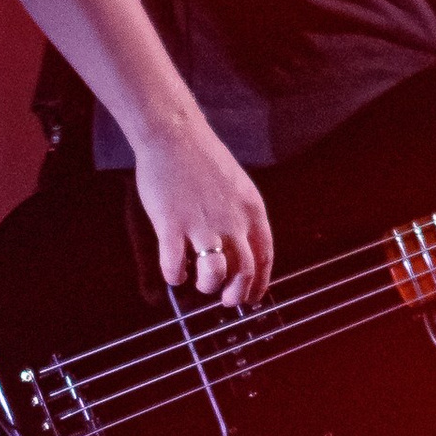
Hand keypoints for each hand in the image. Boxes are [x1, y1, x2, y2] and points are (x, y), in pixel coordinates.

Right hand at [131, 117, 273, 307]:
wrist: (173, 135)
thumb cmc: (203, 159)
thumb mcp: (237, 186)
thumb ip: (241, 217)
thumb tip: (239, 248)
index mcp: (251, 211)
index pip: (264, 257)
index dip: (259, 284)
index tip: (252, 297)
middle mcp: (231, 221)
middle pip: (243, 271)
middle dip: (236, 294)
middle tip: (226, 300)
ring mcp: (201, 224)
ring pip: (214, 273)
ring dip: (208, 286)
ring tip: (200, 282)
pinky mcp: (171, 224)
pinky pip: (175, 264)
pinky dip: (174, 275)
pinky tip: (173, 272)